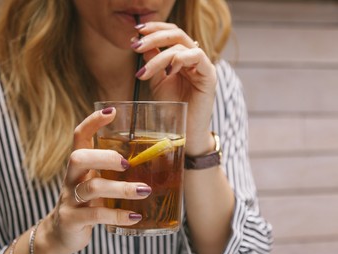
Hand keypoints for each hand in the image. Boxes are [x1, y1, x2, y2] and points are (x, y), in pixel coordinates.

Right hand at [39, 108, 150, 253]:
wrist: (62, 233)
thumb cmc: (87, 202)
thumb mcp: (97, 182)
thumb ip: (113, 171)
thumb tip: (153, 160)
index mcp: (79, 165)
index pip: (79, 136)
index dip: (92, 121)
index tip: (112, 111)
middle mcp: (71, 178)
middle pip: (78, 157)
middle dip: (105, 157)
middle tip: (127, 163)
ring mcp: (69, 199)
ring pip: (92, 188)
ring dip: (121, 188)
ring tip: (144, 190)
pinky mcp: (72, 220)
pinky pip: (96, 215)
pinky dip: (118, 215)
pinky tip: (135, 216)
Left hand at [132, 22, 216, 154]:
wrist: (184, 133)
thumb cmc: (173, 110)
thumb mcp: (157, 82)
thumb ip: (152, 62)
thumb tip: (139, 42)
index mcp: (182, 58)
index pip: (171, 33)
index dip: (155, 28)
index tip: (136, 31)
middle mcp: (193, 59)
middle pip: (176, 34)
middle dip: (154, 37)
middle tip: (135, 46)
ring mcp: (202, 66)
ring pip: (181, 46)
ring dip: (159, 55)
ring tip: (145, 72)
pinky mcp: (209, 75)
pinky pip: (196, 56)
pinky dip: (179, 59)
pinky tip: (168, 71)